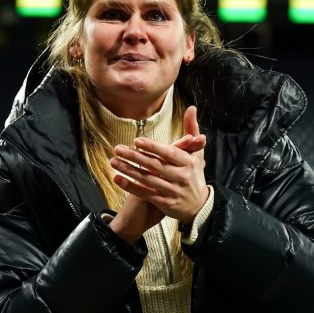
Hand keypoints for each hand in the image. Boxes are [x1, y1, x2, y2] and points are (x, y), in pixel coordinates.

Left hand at [110, 105, 207, 225]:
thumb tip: (191, 107)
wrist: (199, 205)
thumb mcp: (197, 152)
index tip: (136, 141)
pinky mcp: (166, 204)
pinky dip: (131, 186)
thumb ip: (192, 130)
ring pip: (148, 179)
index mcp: (188, 162)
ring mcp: (173, 191)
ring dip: (129, 170)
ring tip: (114, 161)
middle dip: (135, 157)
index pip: (168, 153)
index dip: (152, 147)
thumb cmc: (194, 173)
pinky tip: (117, 179)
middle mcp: (182, 177)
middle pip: (155, 165)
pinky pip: (145, 194)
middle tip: (117, 148)